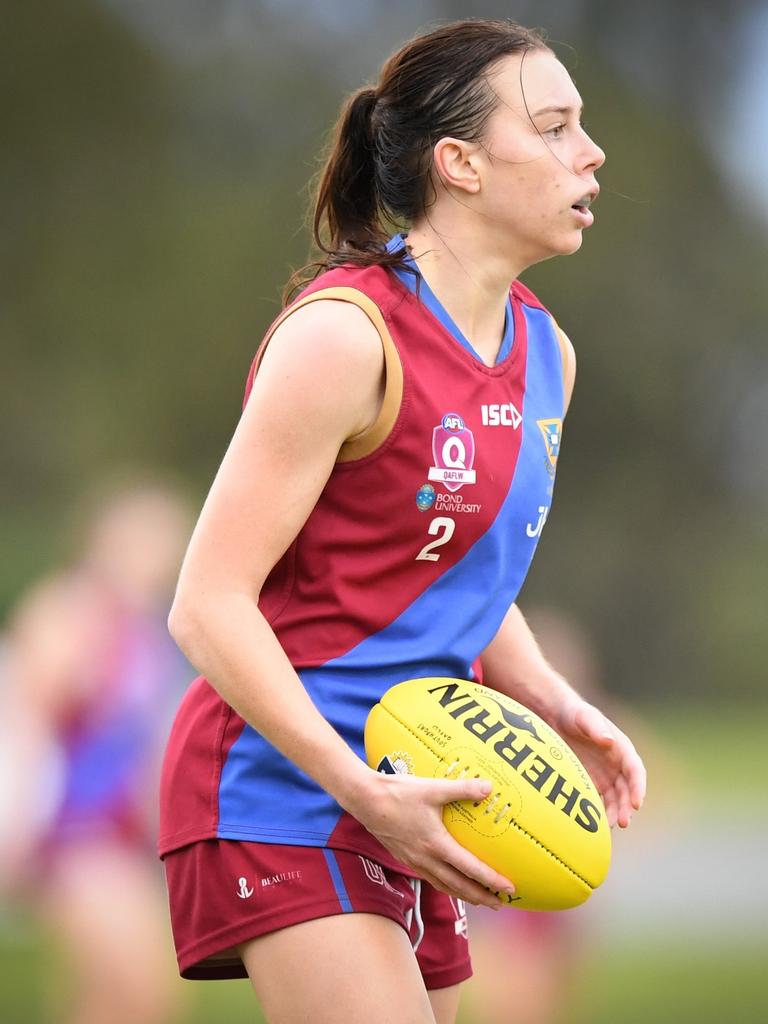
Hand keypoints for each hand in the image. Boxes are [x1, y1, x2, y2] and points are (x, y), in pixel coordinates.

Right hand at [349, 771, 515, 908]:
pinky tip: (450, 881)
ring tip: (480, 899)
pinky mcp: (405, 857)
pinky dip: (446, 885)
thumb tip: (488, 787)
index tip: (509, 888)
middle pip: (459, 886)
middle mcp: (426, 859)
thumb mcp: (433, 788)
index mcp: (436, 845)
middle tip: (500, 903)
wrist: (365, 800)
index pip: (470, 869)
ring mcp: (414, 861)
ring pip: (444, 885)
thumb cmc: (399, 793)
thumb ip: (462, 789)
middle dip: (481, 897)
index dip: (491, 880)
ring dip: (464, 894)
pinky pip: (431, 878)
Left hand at [551, 696, 646, 827]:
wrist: (556, 716)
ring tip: (609, 828)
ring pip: (616, 799)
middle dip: (627, 806)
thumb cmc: (574, 714)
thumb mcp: (584, 717)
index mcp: (622, 749)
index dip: (639, 788)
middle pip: (628, 789)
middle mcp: (618, 765)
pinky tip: (596, 825)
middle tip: (623, 822)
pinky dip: (601, 812)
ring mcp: (606, 775)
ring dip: (616, 813)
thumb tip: (609, 742)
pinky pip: (601, 801)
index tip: (637, 804)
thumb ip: (596, 728)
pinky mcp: (593, 782)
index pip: (636, 771)